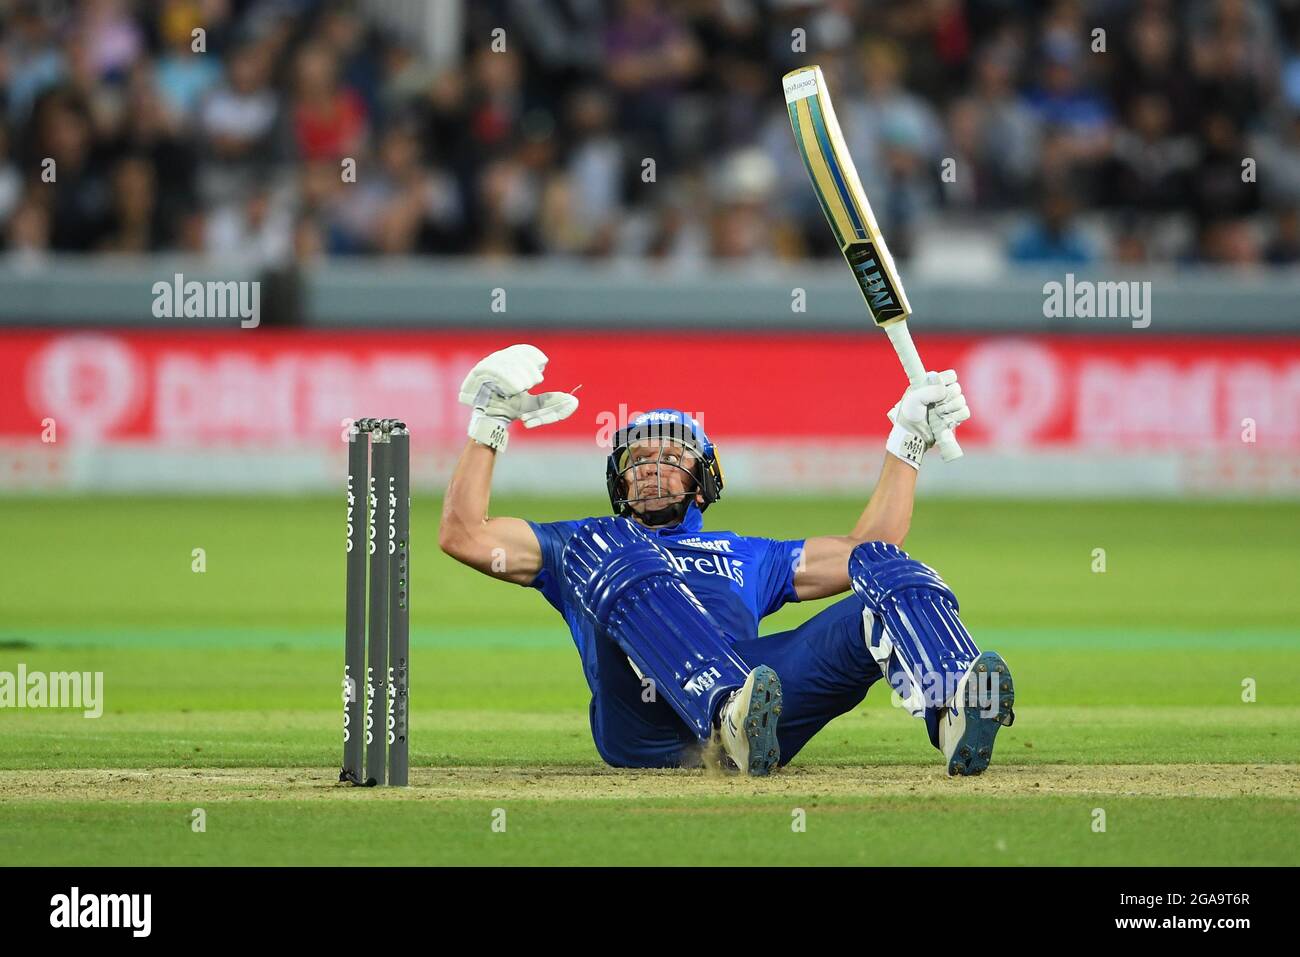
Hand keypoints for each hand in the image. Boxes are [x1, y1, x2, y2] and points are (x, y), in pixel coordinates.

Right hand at [458, 344, 577, 450]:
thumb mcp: (533, 407)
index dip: (533, 355)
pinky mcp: (475, 375)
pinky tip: (514, 388)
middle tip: (535, 382)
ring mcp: (485, 367)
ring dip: (518, 373)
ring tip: (524, 387)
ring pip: (504, 361)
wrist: (490, 423)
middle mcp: (496, 361)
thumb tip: (573, 401)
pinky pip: (492, 369)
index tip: (543, 364)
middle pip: (514, 354)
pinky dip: (506, 378)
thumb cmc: (510, 411)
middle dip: (527, 367)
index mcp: (509, 363)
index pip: (522, 350)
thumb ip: (550, 403)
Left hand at [885, 370, 969, 469]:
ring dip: (949, 408)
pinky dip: (957, 416)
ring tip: (937, 414)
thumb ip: (929, 391)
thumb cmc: (909, 416)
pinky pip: (965, 412)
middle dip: (946, 398)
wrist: (912, 436)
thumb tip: (944, 390)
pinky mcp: (954, 417)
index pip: (951, 375)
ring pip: (962, 400)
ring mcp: (949, 405)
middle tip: (934, 405)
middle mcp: (942, 393)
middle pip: (957, 388)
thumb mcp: (913, 399)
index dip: (946, 382)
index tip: (936, 390)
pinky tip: (945, 420)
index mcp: (933, 383)